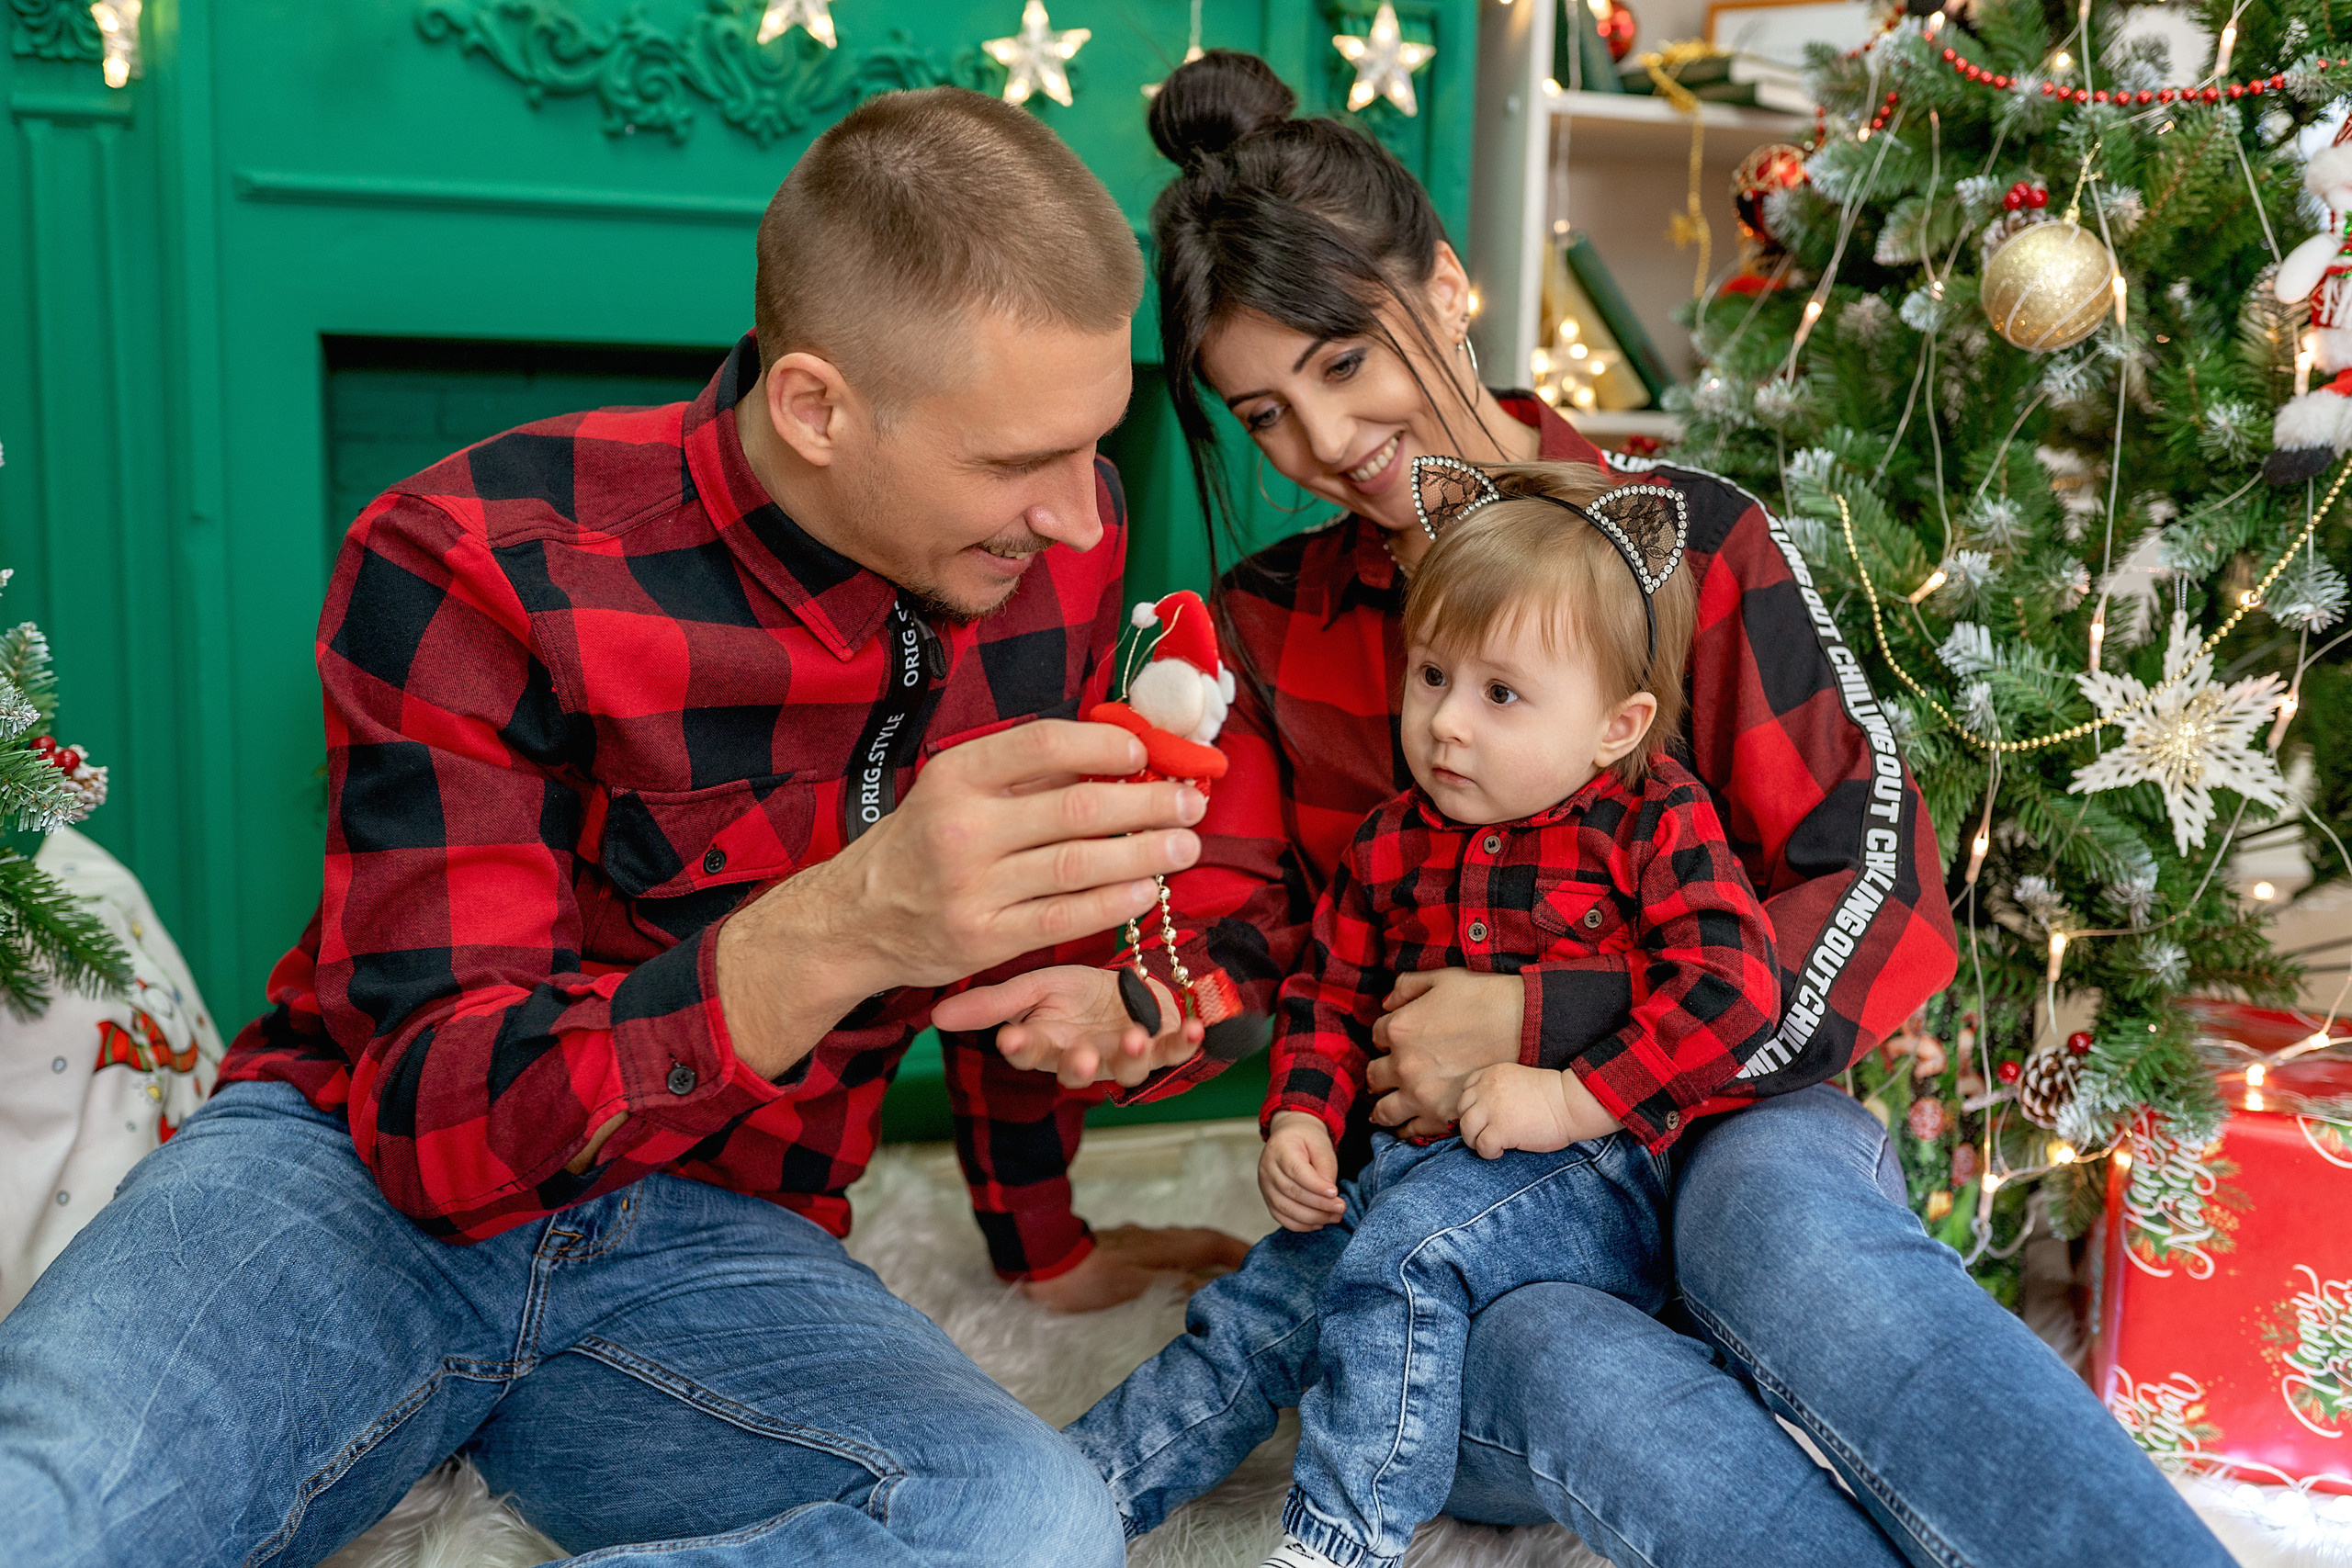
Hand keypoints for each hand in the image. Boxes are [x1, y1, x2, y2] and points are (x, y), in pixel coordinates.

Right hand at [716, 721, 1204, 1079]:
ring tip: (1186, 844)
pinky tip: (1147, 890)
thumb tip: (1118, 751)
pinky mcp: (984, 938)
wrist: (857, 917)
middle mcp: (963, 828)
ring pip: (1078, 865)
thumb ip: (1027, 774)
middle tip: (1191, 802)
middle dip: (1147, 804)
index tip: (1147, 754)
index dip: (1105, 745)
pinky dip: (1112, 902)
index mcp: (957, 776)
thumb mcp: (957, 791)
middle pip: (1075, 808)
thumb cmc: (924, 844)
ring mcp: (972, 887)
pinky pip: (1064, 917)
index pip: (1044, 744)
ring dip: (1144, 852)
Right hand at [932, 965, 1204, 1088]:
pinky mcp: (1163, 1047)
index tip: (1010, 1040)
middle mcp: (1086, 1057)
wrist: (1134, 989)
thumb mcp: (1035, 987)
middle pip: (1077, 1070)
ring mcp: (1126, 1056)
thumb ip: (995, 1003)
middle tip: (1078, 1058)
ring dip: (1131, 1055)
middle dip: (1078, 1066)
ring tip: (1134, 1036)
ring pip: (1126, 1068)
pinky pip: (1175, 1051)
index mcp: (1051, 1043)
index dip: (1022, 1048)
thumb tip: (936, 1016)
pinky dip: (1186, 1042)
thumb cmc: (1080, 993)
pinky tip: (1196, 1028)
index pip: (1029, 1051)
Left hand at [1017, 1224, 1251, 1312]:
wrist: (1042, 1263)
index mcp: (1163, 1245)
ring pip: (1182, 1246)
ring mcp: (1137, 1241)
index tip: (1263, 1260)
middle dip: (1228, 1254)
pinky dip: (1181, 1262)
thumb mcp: (1136, 1287)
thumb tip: (1212, 1287)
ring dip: (1205, 1257)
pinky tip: (1176, 1276)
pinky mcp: (1121, 1248)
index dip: (1239, 1251)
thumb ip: (1175, 1284)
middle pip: (1201, 1242)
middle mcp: (1155, 1238)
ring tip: (1220, 1277)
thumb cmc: (1087, 1279)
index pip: (1212, 1244)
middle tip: (1249, 1270)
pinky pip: (1164, 1252)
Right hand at [1259, 1113, 1343, 1230]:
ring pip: (1285, 1208)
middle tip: (1341, 1208)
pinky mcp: (1268, 1199)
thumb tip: (1329, 1195)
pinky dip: (1301, 1225)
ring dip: (1312, 1217)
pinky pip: (1281, 1217)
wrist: (1289, 1137)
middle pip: (1291, 1191)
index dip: (1316, 1186)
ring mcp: (1265, 1185)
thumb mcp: (1321, 1144)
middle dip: (1319, 1204)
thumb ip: (1325, 1167)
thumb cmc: (1307, 1139)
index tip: (1335, 1193)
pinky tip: (1319, 1223)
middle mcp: (1268, 1168)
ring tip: (1334, 1217)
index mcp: (1280, 1148)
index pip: (1296, 1171)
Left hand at [1364, 970, 1523, 1137]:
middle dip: (1380, 1073)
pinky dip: (1405, 1127)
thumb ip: (1407, 987)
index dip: (1387, 1037)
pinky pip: (1411, 1130)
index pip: (1377, 1036)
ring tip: (1384, 1106)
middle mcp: (1404, 1065)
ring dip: (1381, 1106)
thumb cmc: (1485, 998)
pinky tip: (1407, 1123)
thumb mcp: (1442, 978)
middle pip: (1374, 1076)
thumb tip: (1388, 1004)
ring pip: (1383, 1111)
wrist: (1526, 1028)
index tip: (1397, 1040)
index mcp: (1400, 1029)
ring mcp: (1421, 1095)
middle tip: (1387, 1075)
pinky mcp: (1442, 1116)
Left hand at [1457, 1063, 1624, 1157]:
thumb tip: (1485, 1113)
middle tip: (1486, 1133)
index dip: (1473, 1106)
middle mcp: (1488, 1089)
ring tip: (1491, 1144)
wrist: (1571, 1104)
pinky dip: (1488, 1152)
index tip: (1485, 1116)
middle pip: (1462, 1109)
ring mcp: (1492, 1109)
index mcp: (1493, 1074)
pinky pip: (1481, 1145)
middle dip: (1471, 1123)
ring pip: (1466, 1128)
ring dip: (1474, 1140)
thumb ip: (1499, 1090)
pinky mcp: (1501, 1130)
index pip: (1467, 1089)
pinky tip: (1502, 1150)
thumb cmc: (1552, 1096)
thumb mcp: (1519, 1081)